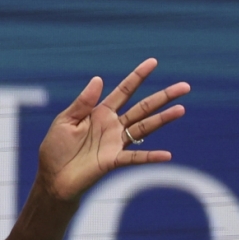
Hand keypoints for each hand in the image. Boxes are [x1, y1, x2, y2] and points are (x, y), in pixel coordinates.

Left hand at [37, 58, 189, 200]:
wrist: (53, 177)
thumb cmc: (56, 149)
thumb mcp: (65, 121)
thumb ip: (82, 103)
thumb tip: (98, 79)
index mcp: (99, 113)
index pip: (123, 91)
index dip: (137, 76)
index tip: (153, 62)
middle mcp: (112, 126)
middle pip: (142, 107)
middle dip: (163, 97)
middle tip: (185, 86)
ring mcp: (115, 143)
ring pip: (144, 127)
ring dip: (163, 119)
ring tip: (181, 109)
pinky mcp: (113, 161)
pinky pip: (135, 157)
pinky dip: (150, 156)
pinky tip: (167, 155)